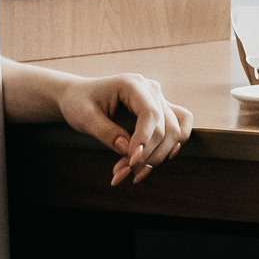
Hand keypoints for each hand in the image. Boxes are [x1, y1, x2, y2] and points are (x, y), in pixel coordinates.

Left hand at [57, 71, 191, 187]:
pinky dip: (169, 149)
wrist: (79, 97)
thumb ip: (106, 132)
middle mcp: (151, 90)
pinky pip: (179, 130)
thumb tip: (128, 149)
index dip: (145, 140)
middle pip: (166, 127)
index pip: (150, 113)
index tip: (131, 162)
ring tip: (133, 174)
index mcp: (132, 84)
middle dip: (148, 155)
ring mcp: (159, 101)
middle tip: (124, 174)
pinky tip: (151, 163)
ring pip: (176, 132)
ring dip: (158, 157)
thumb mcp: (85, 117)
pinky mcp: (161, 113)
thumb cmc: (79, 103)